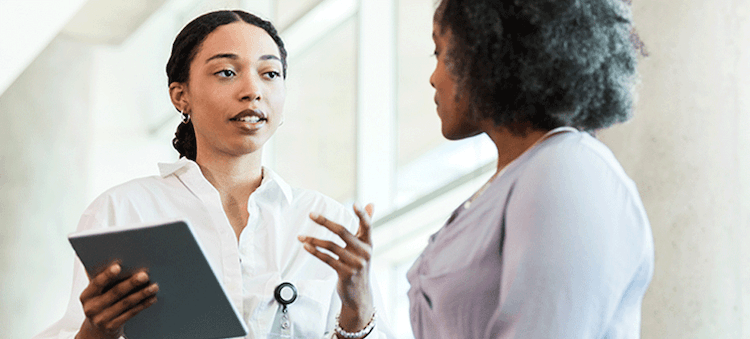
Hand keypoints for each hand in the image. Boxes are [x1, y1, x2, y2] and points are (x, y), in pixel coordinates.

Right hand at [76, 262, 158, 338]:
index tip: (118, 266)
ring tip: (154, 286)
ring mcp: (102, 319)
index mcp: (86, 295)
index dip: (107, 275)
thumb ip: (102, 277)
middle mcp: (92, 308)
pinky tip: (152, 298)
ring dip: (142, 294)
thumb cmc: (100, 303)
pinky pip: (131, 313)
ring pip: (126, 303)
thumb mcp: (96, 292)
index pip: (97, 283)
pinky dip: (143, 304)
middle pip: (115, 293)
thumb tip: (115, 257)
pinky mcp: (113, 327)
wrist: (97, 330)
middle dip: (131, 283)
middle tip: (144, 275)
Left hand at [299, 203, 375, 332]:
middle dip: (325, 222)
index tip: (355, 204)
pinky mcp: (345, 273)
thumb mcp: (365, 247)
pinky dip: (315, 251)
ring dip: (313, 239)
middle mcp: (364, 252)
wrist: (359, 295)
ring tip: (301, 236)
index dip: (362, 215)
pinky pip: (327, 259)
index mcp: (369, 243)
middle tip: (311, 214)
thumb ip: (366, 226)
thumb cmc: (360, 266)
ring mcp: (355, 263)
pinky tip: (306, 246)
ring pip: (331, 246)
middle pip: (342, 232)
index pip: (367, 225)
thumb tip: (370, 204)